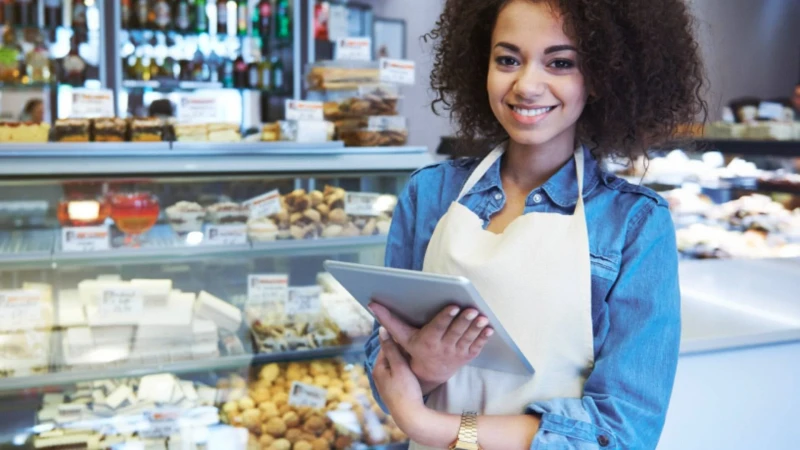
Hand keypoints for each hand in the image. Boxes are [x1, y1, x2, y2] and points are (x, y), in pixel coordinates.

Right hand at [369, 302, 493, 392]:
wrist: (428, 373)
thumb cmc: (414, 348)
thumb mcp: (401, 336)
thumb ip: (389, 319)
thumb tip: (371, 303)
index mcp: (427, 341)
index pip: (438, 328)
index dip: (446, 318)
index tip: (454, 306)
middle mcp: (443, 348)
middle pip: (455, 332)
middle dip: (464, 321)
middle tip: (472, 310)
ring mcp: (456, 353)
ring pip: (467, 339)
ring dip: (476, 328)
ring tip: (482, 317)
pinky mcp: (467, 355)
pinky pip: (477, 346)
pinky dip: (484, 338)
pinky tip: (490, 329)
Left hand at [372, 327, 427, 433]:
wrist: (410, 416)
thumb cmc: (405, 390)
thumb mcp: (399, 366)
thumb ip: (391, 348)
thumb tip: (381, 329)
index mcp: (377, 368)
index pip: (386, 346)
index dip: (398, 340)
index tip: (411, 336)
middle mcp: (378, 375)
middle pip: (390, 355)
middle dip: (401, 349)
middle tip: (416, 345)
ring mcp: (385, 383)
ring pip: (395, 364)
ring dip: (404, 359)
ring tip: (416, 355)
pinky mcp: (392, 389)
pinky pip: (398, 373)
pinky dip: (404, 368)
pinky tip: (414, 368)